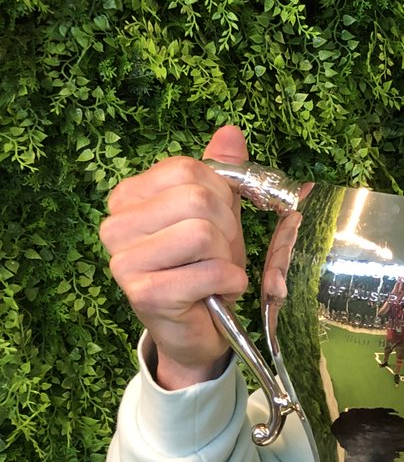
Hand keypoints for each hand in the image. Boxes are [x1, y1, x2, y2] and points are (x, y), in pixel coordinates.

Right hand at [100, 125, 248, 389]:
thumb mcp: (218, 213)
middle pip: (198, 199)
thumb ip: (220, 171)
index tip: (216, 223)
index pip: (190, 170)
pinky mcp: (143, 293)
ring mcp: (123, 261)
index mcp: (128, 196)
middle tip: (218, 255)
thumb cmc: (204, 266)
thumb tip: (230, 131)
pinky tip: (214, 294)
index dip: (221, 196)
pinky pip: (210, 271)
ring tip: (214, 274)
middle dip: (227, 229)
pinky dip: (228, 283)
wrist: (196, 329)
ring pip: (204, 233)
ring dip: (227, 259)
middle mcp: (115, 225)